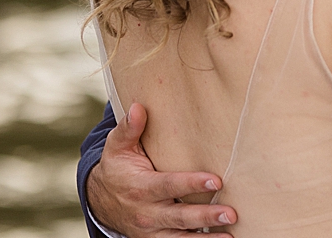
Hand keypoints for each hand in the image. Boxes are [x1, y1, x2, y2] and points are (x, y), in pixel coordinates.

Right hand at [86, 103, 236, 235]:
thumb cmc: (117, 168)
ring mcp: (152, 230)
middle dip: (205, 216)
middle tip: (231, 213)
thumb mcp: (117, 147)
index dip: (191, 183)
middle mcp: (147, 213)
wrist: (101, 201)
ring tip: (230, 234)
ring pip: (180, 237)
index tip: (215, 180)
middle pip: (179, 217)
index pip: (169, 186)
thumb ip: (129, 128)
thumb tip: (138, 107)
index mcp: (140, 188)